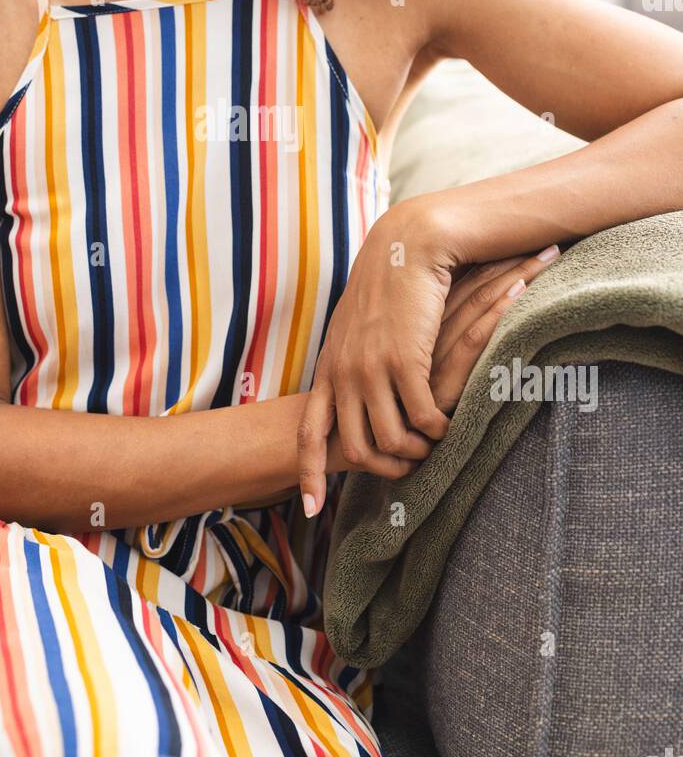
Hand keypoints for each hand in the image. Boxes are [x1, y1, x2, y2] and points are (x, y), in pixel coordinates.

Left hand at [298, 204, 560, 515]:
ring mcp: (371, 369)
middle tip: (410, 471)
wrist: (405, 249)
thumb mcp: (355, 330)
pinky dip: (437, 429)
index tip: (312, 508)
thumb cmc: (387, 288)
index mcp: (328, 368)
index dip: (309, 473)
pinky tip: (447, 425)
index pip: (308, 433)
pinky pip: (422, 417)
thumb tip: (350, 393)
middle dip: (384, 470)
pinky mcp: (403, 360)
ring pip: (390, 441)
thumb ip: (350, 363)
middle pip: (355, 450)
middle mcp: (343, 374)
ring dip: (416, 452)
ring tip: (434, 447)